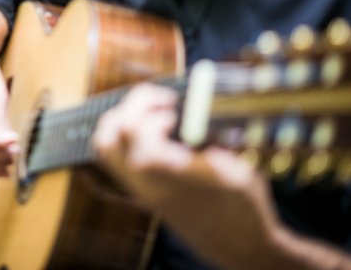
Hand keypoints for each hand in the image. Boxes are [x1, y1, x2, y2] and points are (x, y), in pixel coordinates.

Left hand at [92, 84, 282, 269]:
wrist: (239, 247)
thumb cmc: (243, 208)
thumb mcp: (237, 169)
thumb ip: (213, 140)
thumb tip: (197, 110)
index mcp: (165, 176)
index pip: (132, 130)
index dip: (151, 110)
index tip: (176, 107)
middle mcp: (145, 184)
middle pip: (107, 137)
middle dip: (130, 109)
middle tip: (159, 102)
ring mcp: (141, 190)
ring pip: (107, 149)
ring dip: (125, 121)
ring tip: (156, 114)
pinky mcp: (144, 193)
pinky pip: (119, 160)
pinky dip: (130, 138)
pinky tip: (162, 134)